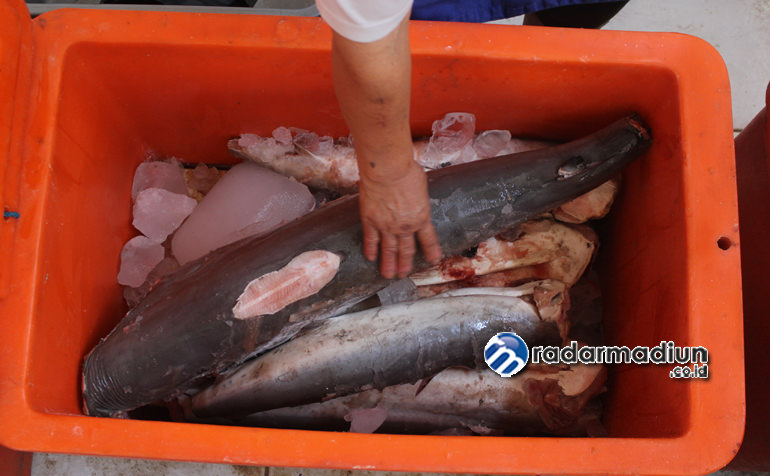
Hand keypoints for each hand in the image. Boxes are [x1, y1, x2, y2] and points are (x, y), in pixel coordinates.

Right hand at [359, 159, 441, 278]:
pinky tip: (371, 257)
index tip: (432, 260)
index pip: (428, 240)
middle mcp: (404, 226)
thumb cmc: (406, 171)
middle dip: (405, 264)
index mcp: (421, 217)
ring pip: (388, 250)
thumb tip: (417, 196)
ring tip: (388, 274)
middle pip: (406, 250)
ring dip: (389, 264)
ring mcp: (386, 225)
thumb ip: (419, 197)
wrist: (387, 170)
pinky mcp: (370, 220)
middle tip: (404, 274)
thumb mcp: (421, 186)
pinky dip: (371, 249)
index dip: (431, 252)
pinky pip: (371, 239)